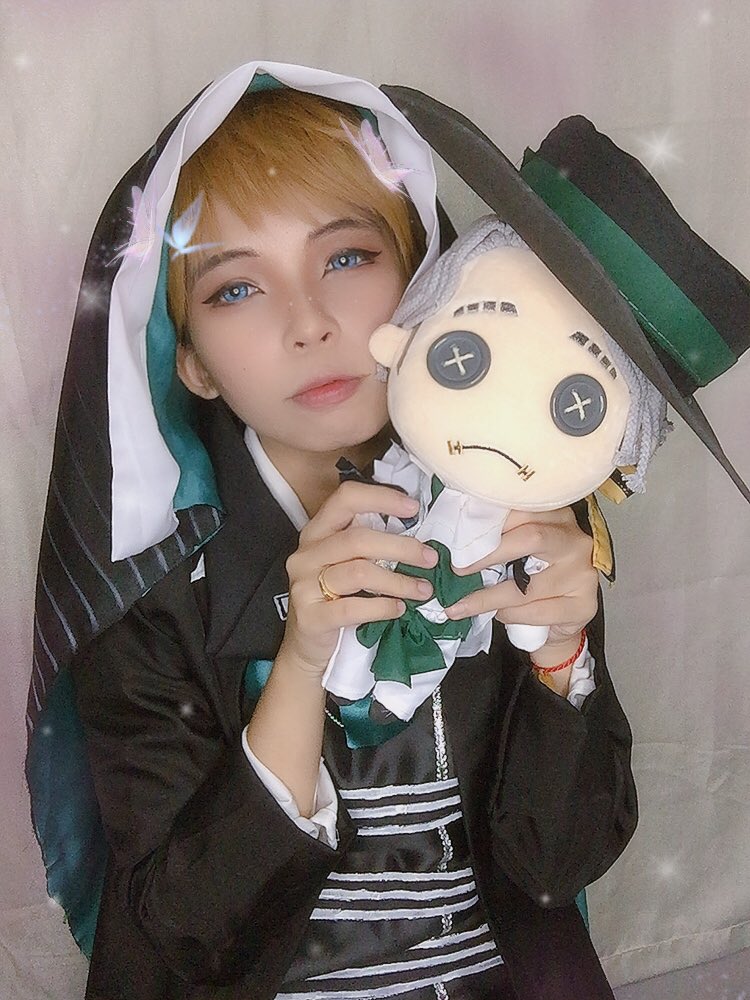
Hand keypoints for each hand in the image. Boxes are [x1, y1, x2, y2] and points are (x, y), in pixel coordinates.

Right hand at [279, 481, 438, 676]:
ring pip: (358, 572)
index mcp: (317, 532)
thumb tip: (420, 532)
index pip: (345, 498)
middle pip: (358, 538)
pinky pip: (352, 608)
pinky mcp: (310, 617)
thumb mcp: (345, 565)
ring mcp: (304, 585)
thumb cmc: (334, 600)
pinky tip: (399, 609)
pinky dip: (382, 607)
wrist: (307, 648)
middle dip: (401, 547)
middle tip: (431, 558)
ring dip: (399, 580)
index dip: (381, 497)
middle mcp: (306, 554)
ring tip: (423, 589)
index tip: (414, 507)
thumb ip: (370, 545)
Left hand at [444, 506, 597, 647]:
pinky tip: (497, 616)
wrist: (560, 618)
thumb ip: (499, 536)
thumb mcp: (518, 548)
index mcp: (556, 516)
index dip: (489, 521)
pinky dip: (510, 615)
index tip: (460, 535)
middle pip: (530, 538)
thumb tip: (457, 539)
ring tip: (463, 604)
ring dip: (489, 597)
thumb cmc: (533, 576)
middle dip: (489, 554)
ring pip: (529, 585)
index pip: (523, 508)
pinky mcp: (584, 605)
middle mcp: (574, 540)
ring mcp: (583, 574)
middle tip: (458, 568)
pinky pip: (537, 611)